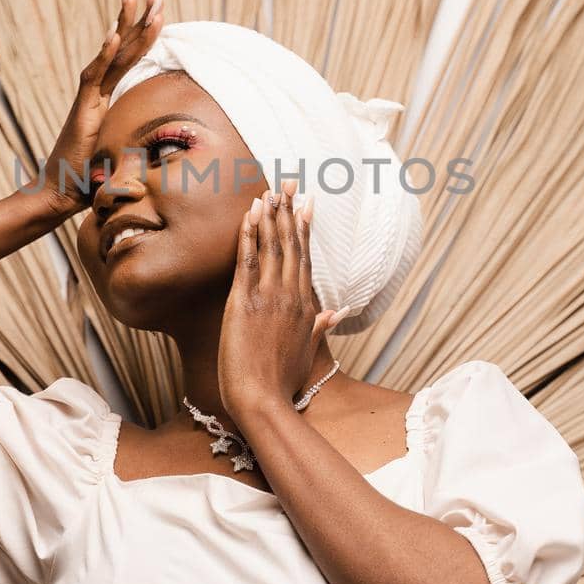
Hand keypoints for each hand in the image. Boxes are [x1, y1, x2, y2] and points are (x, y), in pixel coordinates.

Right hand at [29, 0, 163, 215]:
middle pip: (121, 48)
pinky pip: (94, 78)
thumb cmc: (88, 181)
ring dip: (122, 25)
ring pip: (109, 55)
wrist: (59, 195)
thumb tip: (164, 150)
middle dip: (137, 18)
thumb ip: (140, 148)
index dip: (144, 35)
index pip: (129, 59)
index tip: (159, 10)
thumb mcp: (122, 157)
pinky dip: (104, 56)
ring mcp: (88, 99)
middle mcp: (97, 93)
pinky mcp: (82, 111)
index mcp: (106, 99)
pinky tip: (113, 34)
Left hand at [218, 179, 350, 417]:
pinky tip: (250, 214)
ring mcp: (269, 297)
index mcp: (305, 306)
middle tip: (289, 182)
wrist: (264, 401)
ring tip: (272, 189)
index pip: (305, 257)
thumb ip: (322, 327)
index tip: (306, 203)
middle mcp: (290, 296)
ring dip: (271, 215)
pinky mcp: (245, 302)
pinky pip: (248, 260)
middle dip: (290, 210)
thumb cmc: (283, 382)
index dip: (304, 227)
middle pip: (291, 244)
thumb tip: (338, 312)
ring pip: (272, 246)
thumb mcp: (308, 352)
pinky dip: (250, 235)